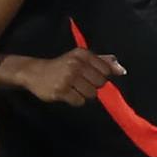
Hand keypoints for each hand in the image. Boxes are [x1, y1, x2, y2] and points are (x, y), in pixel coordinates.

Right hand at [0, 49, 124, 105]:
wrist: (34, 72)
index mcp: (82, 54)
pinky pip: (79, 101)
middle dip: (93, 86)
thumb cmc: (62, 66)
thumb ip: (102, 62)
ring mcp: (68, 78)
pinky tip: (67, 94)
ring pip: (91, 94)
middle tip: (80, 83)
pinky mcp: (61, 91)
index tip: (89, 75)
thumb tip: (122, 70)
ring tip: (73, 89)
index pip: (106, 70)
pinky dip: (75, 100)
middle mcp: (75, 64)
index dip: (100, 76)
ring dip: (84, 94)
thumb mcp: (80, 59)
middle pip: (100, 83)